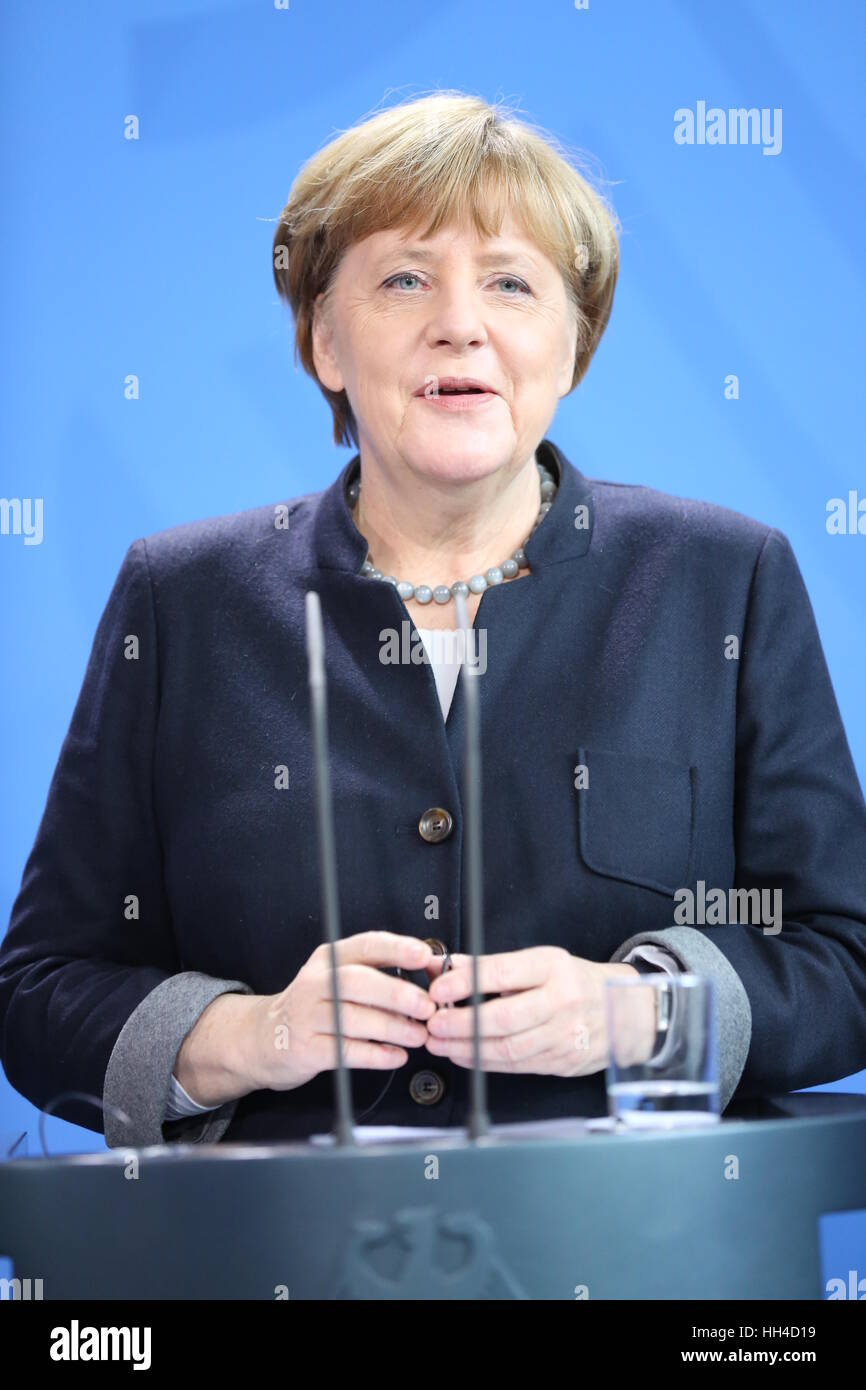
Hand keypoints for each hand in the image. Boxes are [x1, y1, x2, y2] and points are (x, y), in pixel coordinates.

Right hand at [246, 931, 436, 1092]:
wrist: (265, 1038)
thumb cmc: (315, 1005)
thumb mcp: (337, 979)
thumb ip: (377, 975)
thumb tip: (427, 977)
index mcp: (328, 959)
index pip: (364, 945)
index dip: (396, 949)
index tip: (424, 955)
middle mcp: (314, 983)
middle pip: (356, 982)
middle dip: (395, 993)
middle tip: (427, 1006)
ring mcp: (306, 1016)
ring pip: (352, 1019)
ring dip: (391, 1027)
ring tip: (419, 1034)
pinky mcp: (306, 1049)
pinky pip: (345, 1052)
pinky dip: (376, 1055)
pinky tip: (397, 1055)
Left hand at [423, 947, 654, 1076]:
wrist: (625, 1012)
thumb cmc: (576, 982)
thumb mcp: (539, 962)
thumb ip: (490, 966)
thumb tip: (446, 966)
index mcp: (552, 967)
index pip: (500, 973)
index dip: (463, 983)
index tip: (438, 988)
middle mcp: (560, 1000)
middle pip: (502, 1017)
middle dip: (460, 1023)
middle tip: (433, 1023)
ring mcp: (564, 1035)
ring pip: (507, 1048)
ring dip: (466, 1048)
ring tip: (440, 1042)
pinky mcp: (562, 1061)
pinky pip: (516, 1065)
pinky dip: (485, 1062)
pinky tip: (464, 1055)